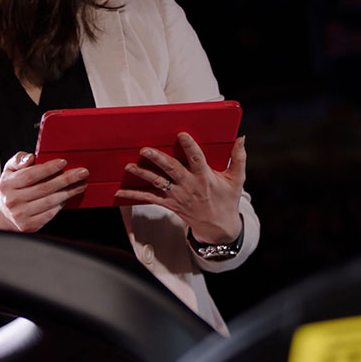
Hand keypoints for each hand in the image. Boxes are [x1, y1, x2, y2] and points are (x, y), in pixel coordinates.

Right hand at [0, 152, 88, 231]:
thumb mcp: (9, 170)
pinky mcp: (29, 225)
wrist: (5, 213)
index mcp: (7, 184)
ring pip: (50, 201)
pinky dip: (62, 204)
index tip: (63, 162)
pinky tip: (70, 196)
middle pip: (44, 188)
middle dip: (66, 179)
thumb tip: (30, 158)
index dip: (48, 169)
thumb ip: (18, 160)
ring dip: (69, 192)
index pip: (30, 175)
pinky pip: (50, 213)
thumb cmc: (11, 188)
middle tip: (82, 173)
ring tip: (81, 184)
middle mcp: (12, 201)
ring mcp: (21, 215)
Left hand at [115, 133, 245, 242]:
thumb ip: (238, 158)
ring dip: (142, 174)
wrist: (218, 227)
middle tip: (145, 149)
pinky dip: (133, 196)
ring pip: (157, 183)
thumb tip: (241, 138)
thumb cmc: (227, 199)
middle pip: (172, 170)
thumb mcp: (237, 180)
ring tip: (129, 166)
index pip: (197, 159)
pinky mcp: (169, 204)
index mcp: (205, 177)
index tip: (182, 134)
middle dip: (158, 159)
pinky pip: (149, 199)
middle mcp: (189, 186)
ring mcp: (177, 196)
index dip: (190, 147)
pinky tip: (119, 192)